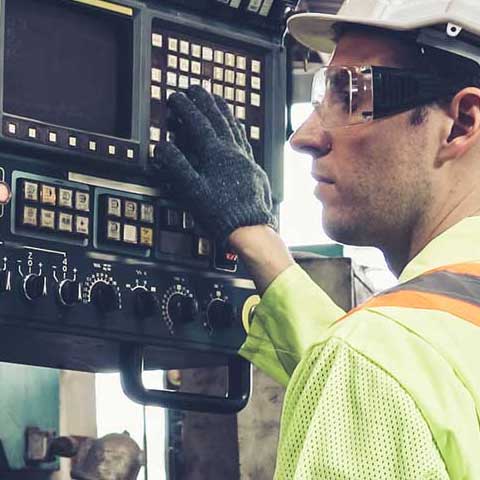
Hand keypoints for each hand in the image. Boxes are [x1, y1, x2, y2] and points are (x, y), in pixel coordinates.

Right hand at [152, 85, 276, 240]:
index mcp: (216, 155)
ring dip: (224, 112)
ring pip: (234, 127)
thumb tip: (163, 146)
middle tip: (196, 88)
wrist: (250, 228)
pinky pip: (245, 141)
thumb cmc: (221, 213)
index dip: (186, 108)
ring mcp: (246, 159)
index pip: (198, 123)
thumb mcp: (192, 190)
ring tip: (217, 100)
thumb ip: (177, 166)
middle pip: (218, 119)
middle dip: (205, 101)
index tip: (177, 96)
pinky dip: (238, 130)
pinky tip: (238, 130)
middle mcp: (233, 152)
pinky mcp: (254, 169)